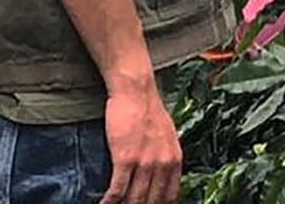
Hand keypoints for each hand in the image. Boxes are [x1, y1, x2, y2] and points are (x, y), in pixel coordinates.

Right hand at [102, 76, 182, 203]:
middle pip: (152, 201)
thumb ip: (165, 156)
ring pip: (134, 199)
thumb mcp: (167, 136)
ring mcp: (145, 162)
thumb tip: (160, 175)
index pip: (170, 195)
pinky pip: (117, 189)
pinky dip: (109, 202)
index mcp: (174, 159)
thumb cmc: (148, 110)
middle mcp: (163, 164)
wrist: (136, 92)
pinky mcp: (126, 158)